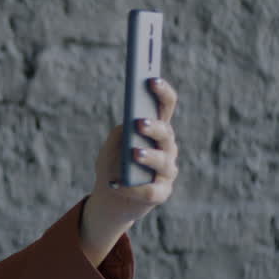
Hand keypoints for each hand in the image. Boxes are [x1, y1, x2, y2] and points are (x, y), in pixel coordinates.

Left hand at [80, 77, 179, 266]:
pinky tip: (119, 186)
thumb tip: (128, 127)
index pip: (166, 106)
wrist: (111, 199)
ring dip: (148, 156)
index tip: (150, 79)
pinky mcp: (161, 193)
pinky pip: (151, 190)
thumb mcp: (111, 148)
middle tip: (138, 123)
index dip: (162, 91)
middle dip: (154, 127)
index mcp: (156, 131)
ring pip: (163, 162)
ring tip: (134, 153)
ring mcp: (167, 172)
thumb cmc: (113, 166)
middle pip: (166, 133)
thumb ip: (119, 135)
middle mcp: (166, 148)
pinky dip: (134, 188)